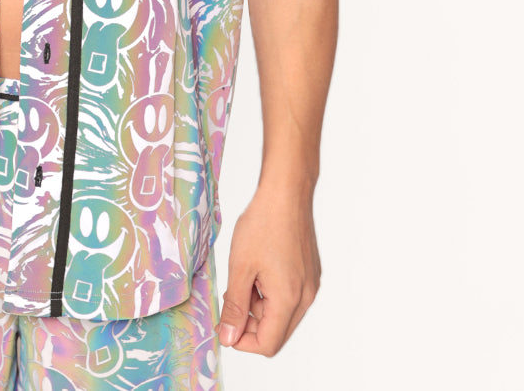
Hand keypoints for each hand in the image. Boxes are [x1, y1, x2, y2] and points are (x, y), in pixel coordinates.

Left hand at [216, 184, 320, 355]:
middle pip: (277, 332)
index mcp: (289, 299)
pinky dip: (272, 293)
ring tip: (245, 277)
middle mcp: (306, 297)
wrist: (286, 193)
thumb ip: (235, 306)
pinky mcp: (311, 273)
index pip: (268, 344)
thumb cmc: (262, 224)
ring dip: (261, 307)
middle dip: (251, 324)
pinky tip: (259, 269)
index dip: (242, 341)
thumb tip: (229, 338)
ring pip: (283, 315)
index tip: (225, 323)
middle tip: (231, 298)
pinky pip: (291, 297)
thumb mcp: (240, 267)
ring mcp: (311, 285)